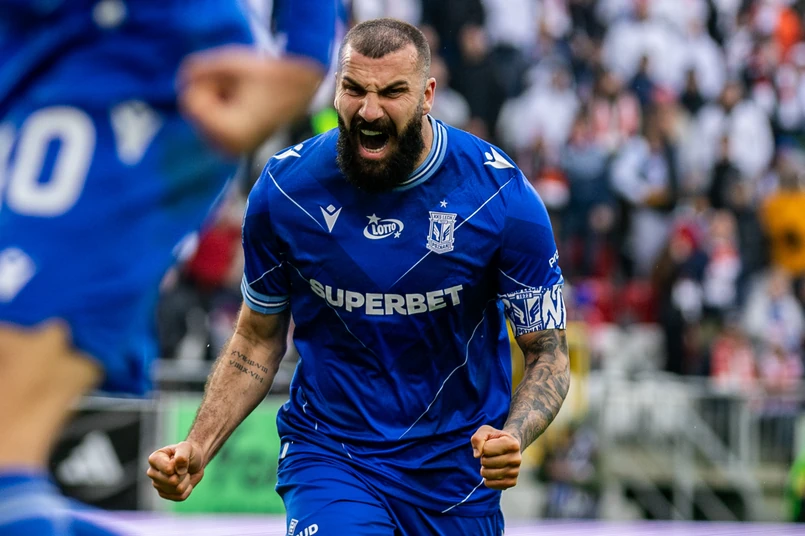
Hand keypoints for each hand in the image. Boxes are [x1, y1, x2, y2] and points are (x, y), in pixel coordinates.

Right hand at [146, 441, 204, 500]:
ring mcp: (157, 485)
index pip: (168, 469)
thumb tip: (178, 469)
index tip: (179, 459)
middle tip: (184, 467)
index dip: (179, 465)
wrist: (194, 461)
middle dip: (183, 474)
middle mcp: (152, 472)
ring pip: (177, 490)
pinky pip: (180, 497)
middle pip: (172, 481)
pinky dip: (187, 489)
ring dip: (186, 481)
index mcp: (154, 459)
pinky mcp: (164, 494)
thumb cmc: (188, 452)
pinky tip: (185, 481)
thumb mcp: (187, 447)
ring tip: (184, 473)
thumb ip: (182, 455)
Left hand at [178, 46, 323, 154]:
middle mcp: (226, 149)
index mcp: (227, 133)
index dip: (209, 83)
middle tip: (246, 89)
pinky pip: (211, 122)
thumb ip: (199, 69)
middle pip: (194, 109)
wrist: (310, 96)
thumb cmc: (275, 79)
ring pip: (201, 115)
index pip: (189, 100)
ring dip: (218, 98)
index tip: (237, 83)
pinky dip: (222, 109)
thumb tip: (181, 81)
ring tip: (249, 97)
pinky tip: (247, 106)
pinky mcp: (233, 148)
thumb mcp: (232, 64)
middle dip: (212, 92)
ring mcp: (229, 152)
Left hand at [471, 425, 521, 489]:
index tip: (490, 445)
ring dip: (484, 469)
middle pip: (486, 462)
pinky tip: (492, 472)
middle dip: (483, 458)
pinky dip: (487, 479)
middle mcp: (517, 459)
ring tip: (491, 464)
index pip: (486, 449)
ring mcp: (515, 472)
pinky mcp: (512, 482)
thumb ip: (478, 438)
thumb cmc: (495, 438)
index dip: (483, 446)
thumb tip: (477, 455)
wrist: (509, 448)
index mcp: (513, 444)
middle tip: (490, 455)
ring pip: (487, 474)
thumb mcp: (485, 431)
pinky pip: (491, 484)